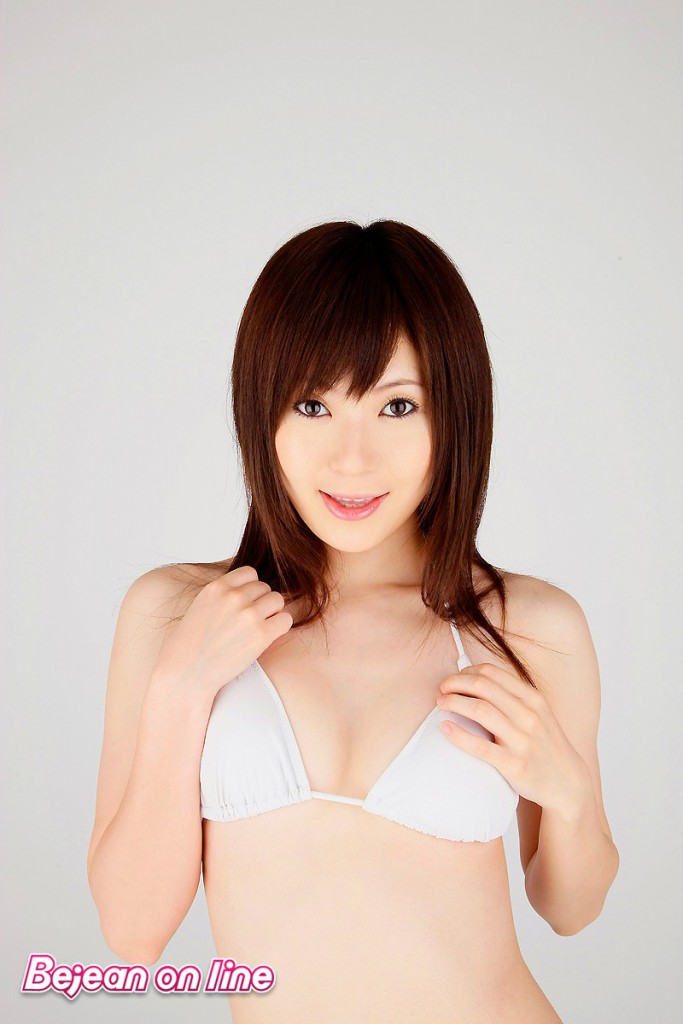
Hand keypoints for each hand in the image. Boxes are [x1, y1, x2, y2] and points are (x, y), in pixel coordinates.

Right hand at [152, 564, 292, 699]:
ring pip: (278, 600)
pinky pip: (285, 619)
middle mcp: (234, 597)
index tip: (245, 603)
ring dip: (272, 613)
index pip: (249, 572)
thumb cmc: (189, 645)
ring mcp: (249, 615)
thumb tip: (247, 588)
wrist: (186, 673)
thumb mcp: (200, 606)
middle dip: (261, 602)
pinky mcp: (261, 635)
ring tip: (258, 629)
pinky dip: (280, 627)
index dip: (250, 588)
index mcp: (217, 587)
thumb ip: (222, 594)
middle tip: (250, 622)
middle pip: (265, 587)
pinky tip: (267, 637)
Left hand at [436, 662, 589, 811]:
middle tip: (442, 689)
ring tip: (441, 704)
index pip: (492, 673)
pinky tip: (445, 728)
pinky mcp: (514, 765)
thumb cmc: (545, 744)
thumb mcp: (538, 713)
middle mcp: (529, 715)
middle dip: (455, 683)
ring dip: (454, 702)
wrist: (567, 782)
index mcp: (533, 699)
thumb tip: (476, 679)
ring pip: (480, 710)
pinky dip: (459, 735)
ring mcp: (522, 740)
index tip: (454, 679)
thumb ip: (513, 696)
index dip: (467, 672)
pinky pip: (480, 747)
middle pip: (483, 686)